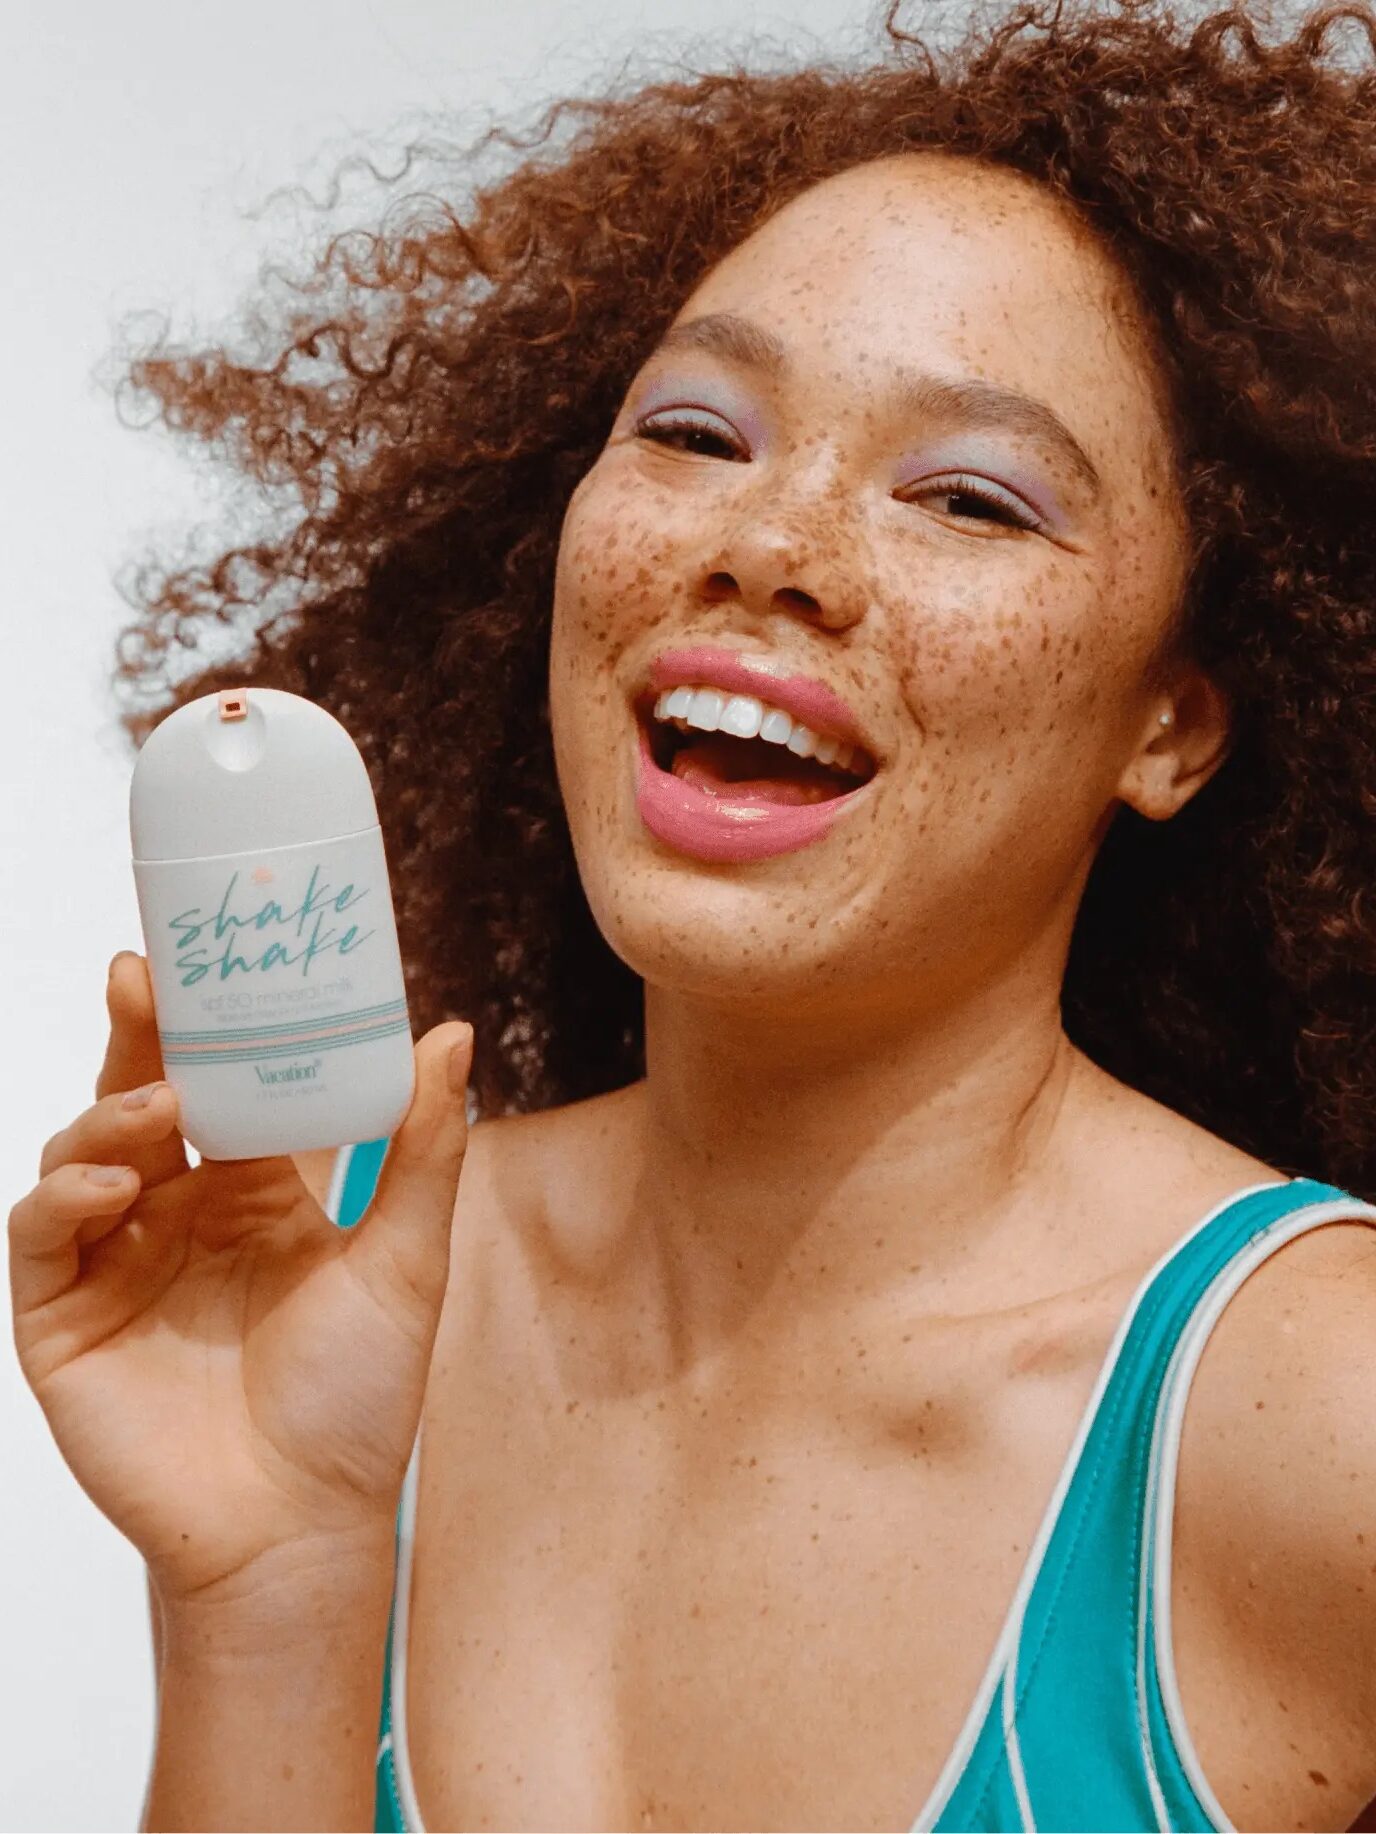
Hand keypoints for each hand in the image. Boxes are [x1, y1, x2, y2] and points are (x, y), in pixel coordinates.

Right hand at [8, 952, 472, 1608]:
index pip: (225, 1083)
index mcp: (255, 1193)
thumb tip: (450, 1031)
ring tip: (161, 1105)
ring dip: (113, 1114)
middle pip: (146, 1098)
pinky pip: (44, 1237)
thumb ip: (421, 1147)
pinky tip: (110, 1183)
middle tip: (147, 974)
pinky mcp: (64, 1318)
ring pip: (85, 1153)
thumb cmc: (357, 1398)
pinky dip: (65, 1198)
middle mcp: (180, 1214)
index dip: (212, 1020)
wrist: (300, 1524)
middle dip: (141, 1034)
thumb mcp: (405, 1258)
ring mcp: (117, 1263)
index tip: (214, 949)